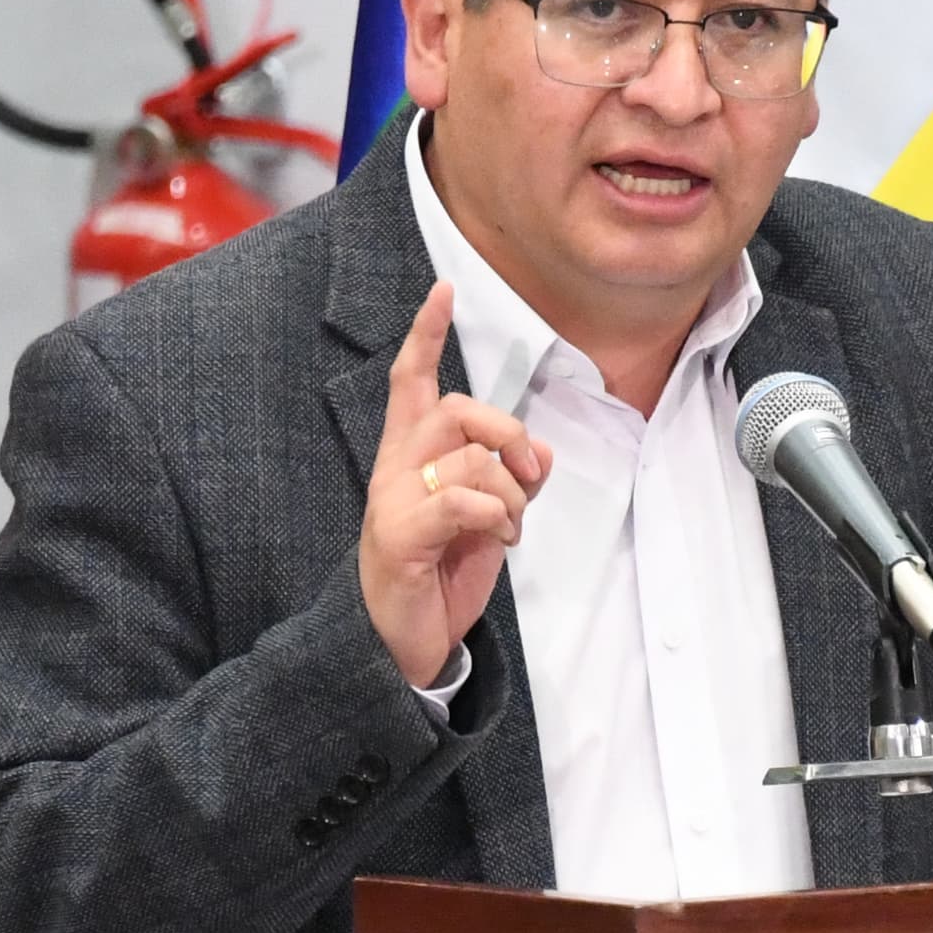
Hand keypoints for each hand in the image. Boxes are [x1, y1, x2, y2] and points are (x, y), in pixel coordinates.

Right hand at [361, 281, 549, 686]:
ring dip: (512, 493)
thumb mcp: (490, 519)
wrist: (403, 641)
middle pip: (454, 408)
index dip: (426, 335)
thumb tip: (539, 448)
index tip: (443, 290)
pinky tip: (500, 541)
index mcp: (410, 456)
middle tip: (528, 475)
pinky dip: (498, 516)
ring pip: (469, 457)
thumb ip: (512, 477)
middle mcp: (395, 468)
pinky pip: (462, 499)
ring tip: (510, 527)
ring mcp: (393, 499)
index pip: (412, 381)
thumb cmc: (441, 574)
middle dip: (506, 432)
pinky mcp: (401, 534)